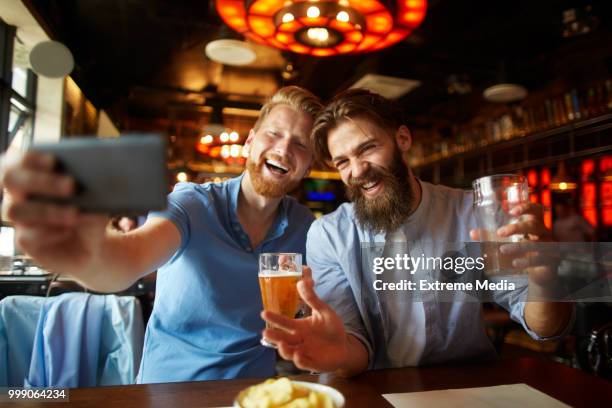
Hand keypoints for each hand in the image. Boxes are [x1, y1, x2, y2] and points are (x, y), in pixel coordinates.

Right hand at [0, 150, 108, 272]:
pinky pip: (27, 235)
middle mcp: (18, 191)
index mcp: (32, 171)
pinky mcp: (24, 239)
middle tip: (71, 185)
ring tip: (74, 213)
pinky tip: (67, 231)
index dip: (31, 157)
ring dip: (47, 210)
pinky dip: (49, 232)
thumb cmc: (89, 211)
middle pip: (11, 179)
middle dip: (42, 180)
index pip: (19, 158)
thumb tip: (96, 185)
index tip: (54, 160)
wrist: (90, 244)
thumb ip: (93, 188)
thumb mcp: (97, 198)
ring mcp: (19, 216)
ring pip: (16, 210)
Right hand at [261, 266, 351, 372]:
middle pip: (282, 339)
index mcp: (299, 327)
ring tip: (281, 344)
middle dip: (273, 337)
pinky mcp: (313, 363)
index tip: (264, 312)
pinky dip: (299, 360)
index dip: (274, 318)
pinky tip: (298, 354)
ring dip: (284, 349)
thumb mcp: (323, 310)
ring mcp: (304, 352)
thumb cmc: (332, 328)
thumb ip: (312, 298)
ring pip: (289, 353)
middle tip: (265, 333)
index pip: (284, 323)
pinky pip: (303, 363)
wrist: (345, 346)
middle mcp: (298, 340)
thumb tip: (301, 282)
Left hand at [471, 202, 559, 292]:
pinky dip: (526, 261)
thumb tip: (472, 233)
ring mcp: (550, 247)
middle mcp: (544, 233)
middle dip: (516, 227)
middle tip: (500, 232)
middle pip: (534, 225)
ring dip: (518, 246)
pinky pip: (540, 259)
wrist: (538, 273)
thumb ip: (490, 236)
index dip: (526, 206)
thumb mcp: (506, 242)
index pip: (535, 210)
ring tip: (502, 250)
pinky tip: (515, 263)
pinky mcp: (550, 261)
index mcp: (535, 224)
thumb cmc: (522, 250)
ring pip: (536, 244)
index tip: (511, 209)